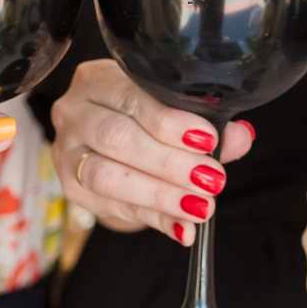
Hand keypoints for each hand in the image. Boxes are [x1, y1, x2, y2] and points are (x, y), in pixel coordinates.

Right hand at [49, 59, 254, 244]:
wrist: (106, 145)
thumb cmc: (142, 119)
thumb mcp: (172, 112)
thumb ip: (206, 125)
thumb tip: (240, 136)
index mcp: (98, 80)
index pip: (131, 96)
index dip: (169, 121)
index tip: (207, 140)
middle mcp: (74, 111)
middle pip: (117, 137)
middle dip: (168, 163)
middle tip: (210, 180)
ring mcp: (66, 151)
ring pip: (106, 176)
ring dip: (159, 195)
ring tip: (199, 206)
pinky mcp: (72, 188)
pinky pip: (112, 207)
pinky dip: (153, 218)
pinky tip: (181, 227)